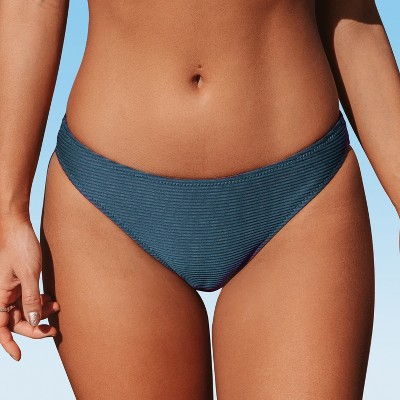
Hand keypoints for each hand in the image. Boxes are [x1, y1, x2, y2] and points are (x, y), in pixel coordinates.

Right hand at [0, 212, 59, 360]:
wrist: (19, 226)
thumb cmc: (20, 247)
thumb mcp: (29, 274)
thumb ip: (31, 299)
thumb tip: (35, 322)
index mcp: (0, 296)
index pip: (1, 327)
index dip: (8, 343)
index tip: (19, 356)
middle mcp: (4, 295)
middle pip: (17, 320)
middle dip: (35, 327)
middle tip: (53, 330)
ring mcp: (13, 288)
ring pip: (26, 309)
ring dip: (40, 313)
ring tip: (56, 308)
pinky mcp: (22, 281)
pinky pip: (30, 298)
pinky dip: (40, 301)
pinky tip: (51, 299)